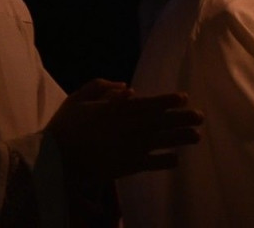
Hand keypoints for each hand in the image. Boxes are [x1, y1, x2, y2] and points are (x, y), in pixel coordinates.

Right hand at [44, 79, 203, 184]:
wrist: (52, 159)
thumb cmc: (64, 125)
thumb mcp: (79, 97)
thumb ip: (102, 86)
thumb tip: (127, 87)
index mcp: (117, 109)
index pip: (149, 103)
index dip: (168, 100)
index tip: (184, 97)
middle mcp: (128, 127)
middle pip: (161, 121)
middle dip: (182, 118)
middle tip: (200, 116)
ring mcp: (128, 147)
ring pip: (161, 141)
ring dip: (180, 138)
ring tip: (197, 136)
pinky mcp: (125, 167)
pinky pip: (151, 163)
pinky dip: (164, 161)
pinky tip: (176, 159)